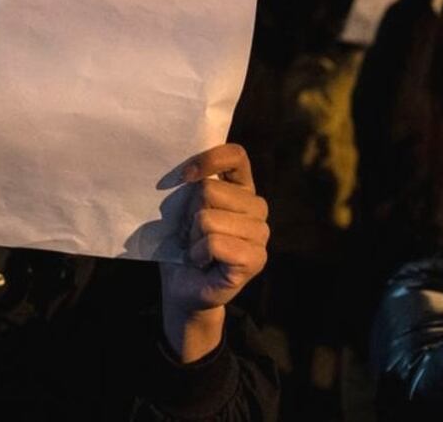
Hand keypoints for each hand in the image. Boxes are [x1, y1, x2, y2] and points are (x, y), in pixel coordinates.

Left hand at [160, 144, 268, 361]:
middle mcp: (257, 207)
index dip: (208, 160)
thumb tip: (186, 172)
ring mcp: (261, 234)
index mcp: (242, 188)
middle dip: (190, 215)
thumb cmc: (182, 243)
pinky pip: (215, 243)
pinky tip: (202, 262)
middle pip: (210, 191)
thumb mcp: (183, 208)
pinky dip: (199, 254)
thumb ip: (191, 185)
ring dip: (193, 238)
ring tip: (198, 250)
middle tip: (193, 233)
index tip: (184, 177)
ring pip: (209, 219)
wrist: (182, 286)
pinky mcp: (255, 259)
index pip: (235, 155)